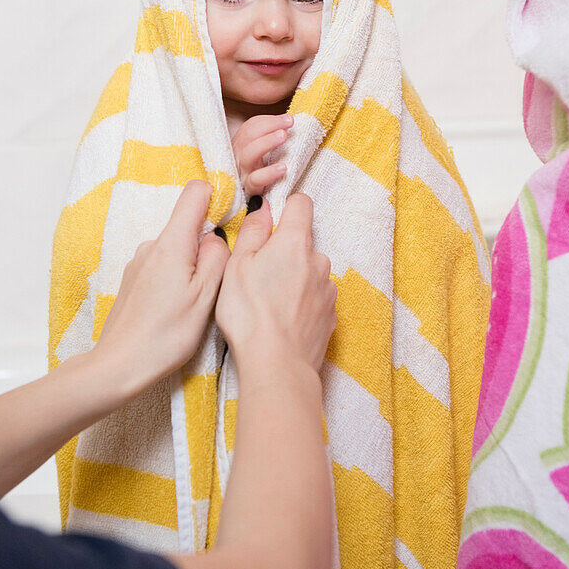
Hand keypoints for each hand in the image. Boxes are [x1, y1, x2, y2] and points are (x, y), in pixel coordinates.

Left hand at [95, 181, 228, 394]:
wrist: (119, 365)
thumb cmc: (166, 335)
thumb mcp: (206, 295)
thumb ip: (219, 257)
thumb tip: (218, 236)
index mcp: (172, 243)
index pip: (195, 193)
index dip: (217, 199)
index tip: (229, 223)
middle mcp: (151, 245)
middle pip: (189, 226)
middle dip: (208, 247)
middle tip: (214, 286)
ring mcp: (139, 262)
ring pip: (178, 250)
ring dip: (192, 268)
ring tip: (193, 305)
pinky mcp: (134, 280)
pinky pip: (164, 267)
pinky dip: (176, 281)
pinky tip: (175, 311)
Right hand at [215, 194, 336, 373]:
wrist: (277, 365)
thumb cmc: (250, 315)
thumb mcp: (237, 266)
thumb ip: (252, 231)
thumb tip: (263, 208)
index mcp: (295, 242)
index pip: (301, 204)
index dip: (285, 208)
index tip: (271, 221)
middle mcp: (319, 260)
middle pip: (303, 243)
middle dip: (284, 252)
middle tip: (259, 275)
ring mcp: (329, 289)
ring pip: (310, 271)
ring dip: (294, 278)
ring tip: (270, 303)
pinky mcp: (332, 314)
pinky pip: (316, 297)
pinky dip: (302, 302)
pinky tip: (283, 319)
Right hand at [232, 113, 292, 197]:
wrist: (257, 208)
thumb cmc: (264, 176)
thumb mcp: (267, 155)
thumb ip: (275, 138)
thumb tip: (291, 122)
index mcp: (243, 147)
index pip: (250, 128)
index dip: (269, 121)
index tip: (289, 119)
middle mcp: (239, 158)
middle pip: (247, 137)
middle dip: (268, 127)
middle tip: (288, 123)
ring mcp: (242, 174)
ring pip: (248, 155)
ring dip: (266, 142)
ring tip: (284, 137)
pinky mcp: (249, 190)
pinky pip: (256, 180)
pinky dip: (269, 173)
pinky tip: (283, 168)